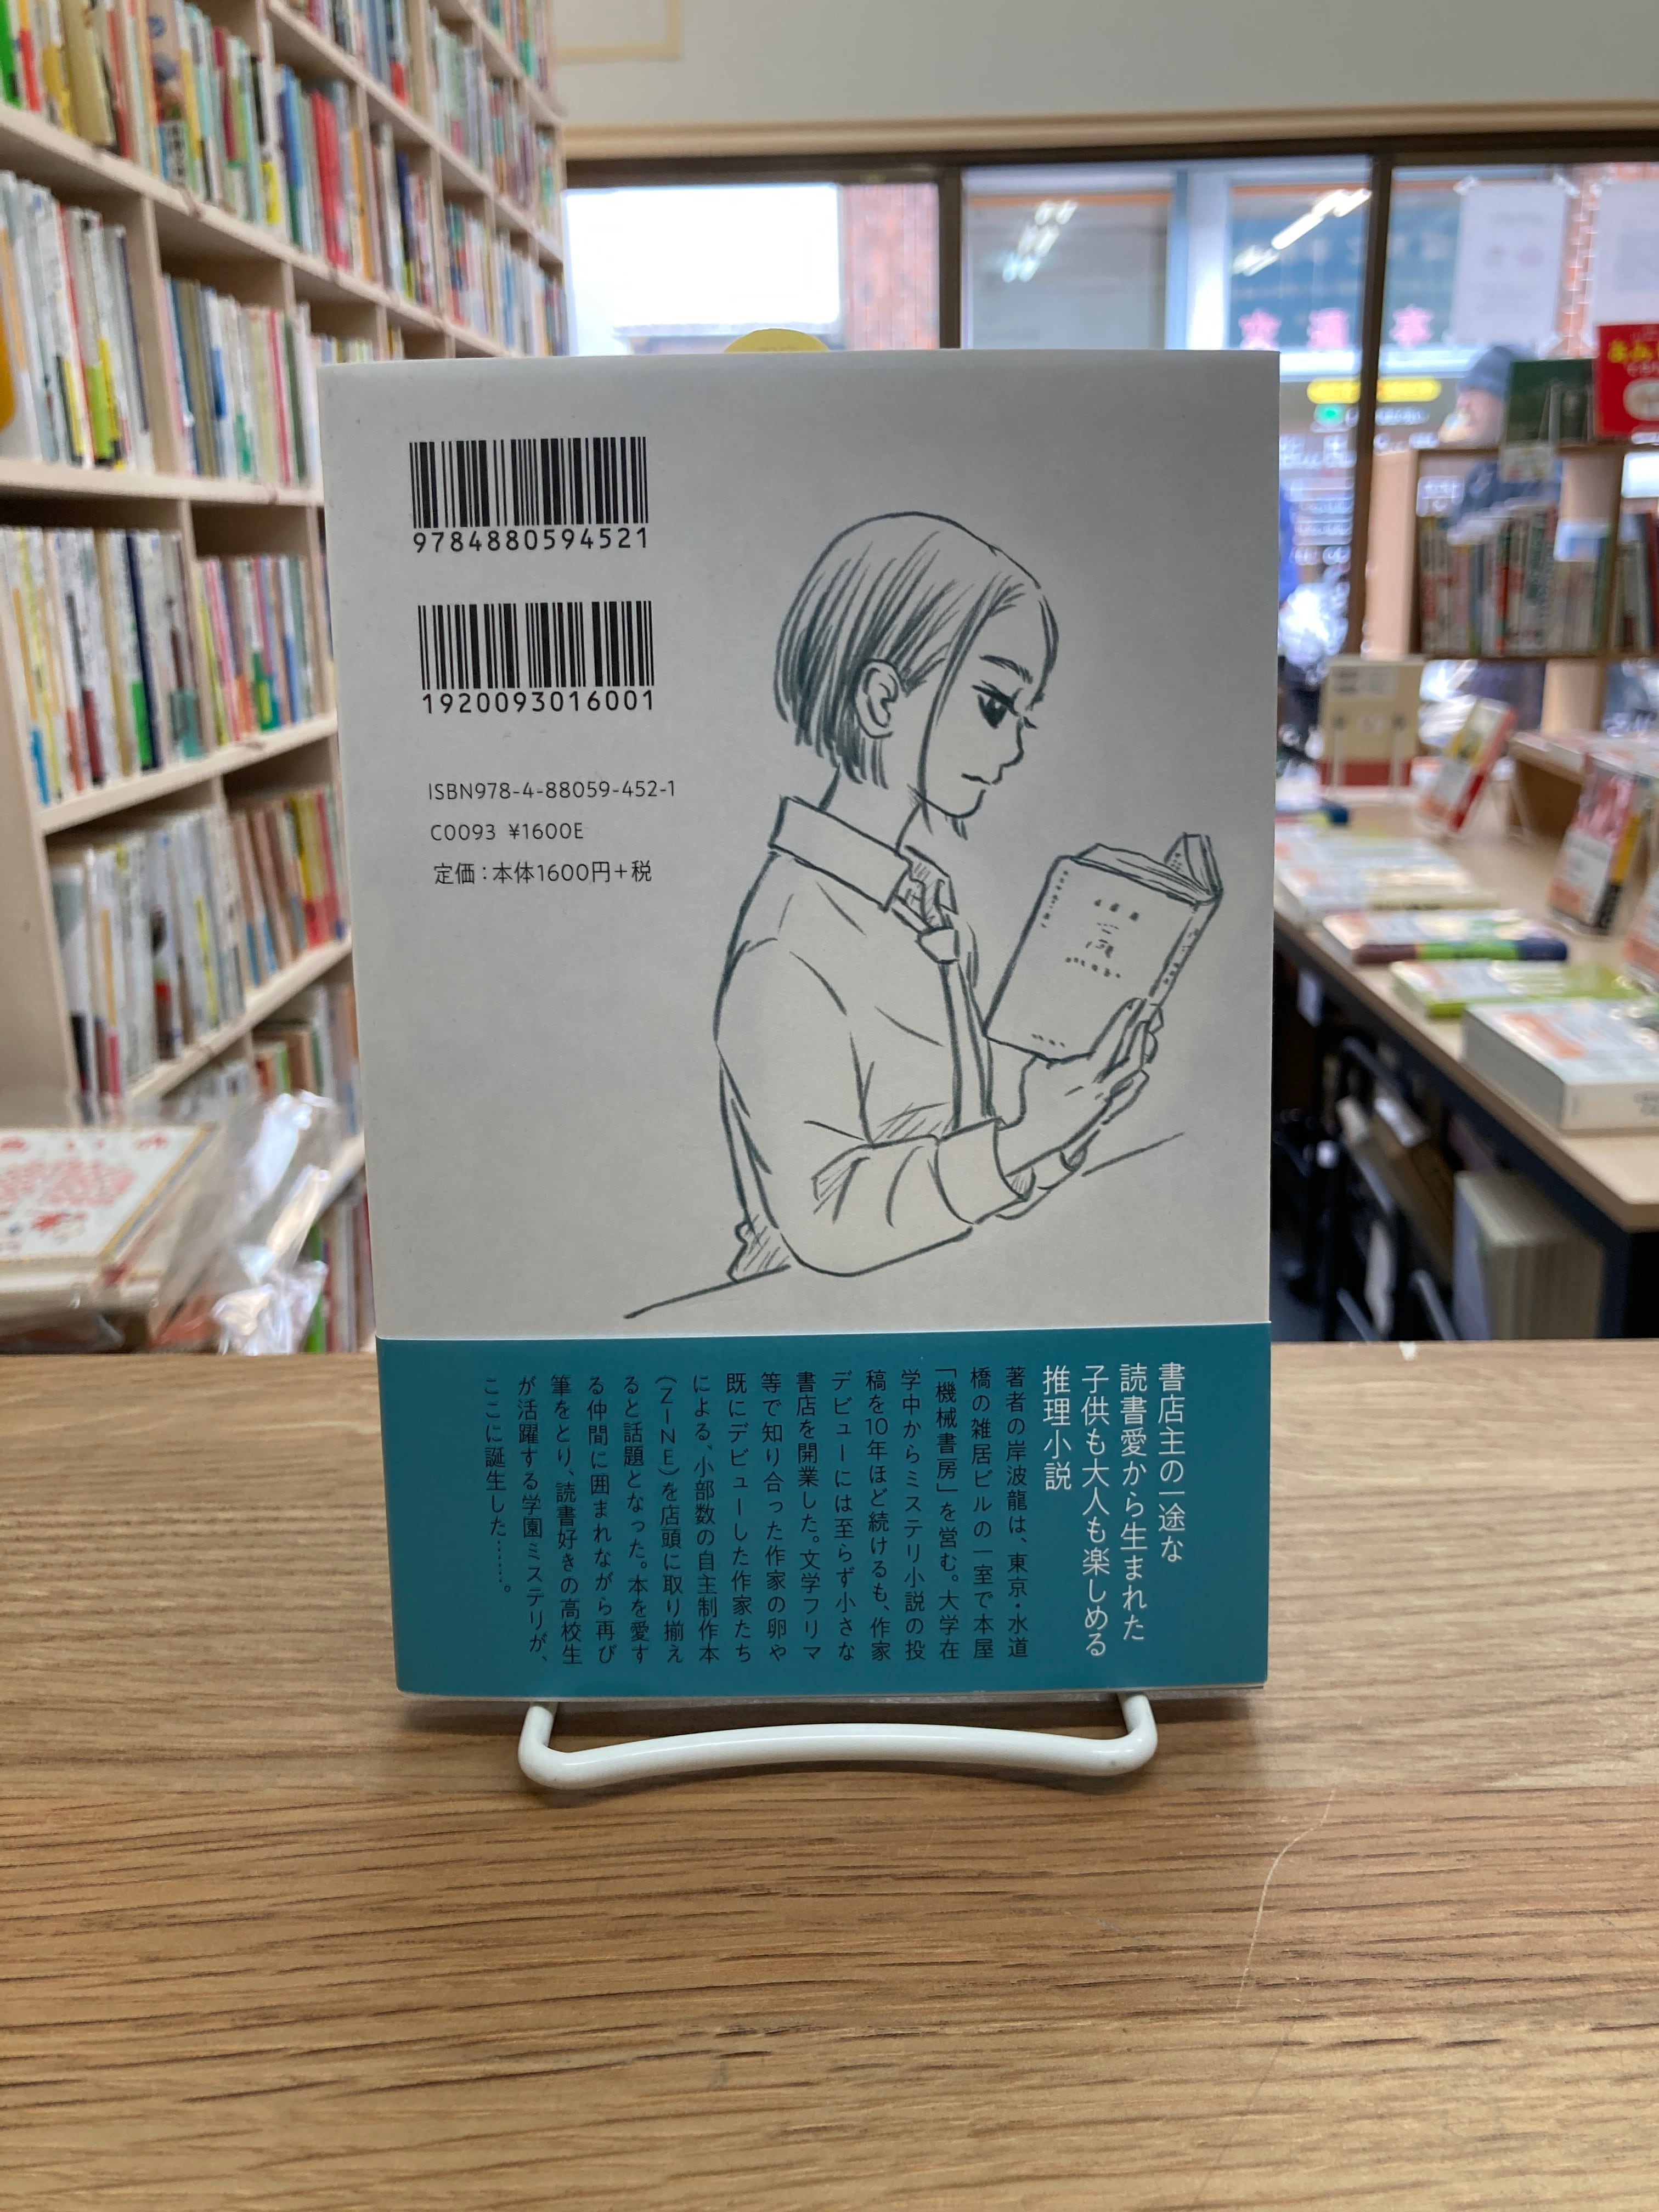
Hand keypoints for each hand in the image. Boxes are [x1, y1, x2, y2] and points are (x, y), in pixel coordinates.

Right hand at [996, 1000, 1160, 1178]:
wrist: (1036, 1136)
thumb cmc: (1032, 1100)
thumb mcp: (1037, 1068)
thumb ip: (1053, 1051)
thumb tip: (1055, 1032)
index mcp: (1083, 1074)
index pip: (1111, 1043)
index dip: (1124, 1022)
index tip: (1134, 1005)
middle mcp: (1100, 1088)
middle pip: (1131, 1057)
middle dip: (1140, 1032)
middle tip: (1147, 1013)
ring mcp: (1106, 1102)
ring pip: (1135, 1074)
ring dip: (1142, 1052)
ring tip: (1147, 1035)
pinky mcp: (1106, 1113)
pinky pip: (1130, 1094)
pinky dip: (1138, 1079)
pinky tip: (1143, 1071)